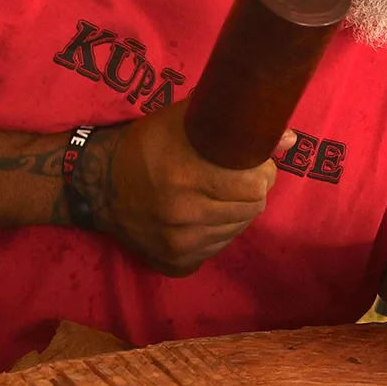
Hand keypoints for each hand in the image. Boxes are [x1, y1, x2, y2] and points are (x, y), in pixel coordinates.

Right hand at [72, 102, 287, 276]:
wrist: (97, 185)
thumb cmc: (145, 145)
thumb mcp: (185, 123)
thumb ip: (235, 126)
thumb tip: (289, 139)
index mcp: (187, 177)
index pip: (256, 186)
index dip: (262, 172)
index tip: (254, 162)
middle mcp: (184, 215)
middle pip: (252, 209)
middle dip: (252, 191)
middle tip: (238, 177)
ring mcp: (180, 244)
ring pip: (237, 230)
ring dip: (236, 212)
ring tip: (217, 194)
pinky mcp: (175, 262)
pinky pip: (217, 249)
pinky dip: (217, 232)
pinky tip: (202, 215)